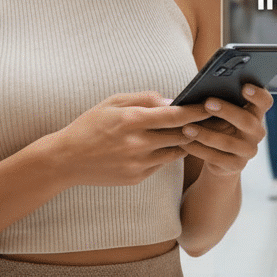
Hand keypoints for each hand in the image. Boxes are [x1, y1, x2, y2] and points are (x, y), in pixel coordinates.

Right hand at [40, 92, 209, 186]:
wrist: (67, 159)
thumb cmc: (90, 125)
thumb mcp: (113, 102)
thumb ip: (144, 99)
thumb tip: (171, 100)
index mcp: (132, 120)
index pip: (175, 115)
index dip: (195, 111)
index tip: (209, 106)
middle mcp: (138, 143)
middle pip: (180, 135)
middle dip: (195, 127)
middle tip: (208, 119)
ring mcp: (138, 163)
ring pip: (174, 152)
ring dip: (183, 141)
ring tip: (189, 132)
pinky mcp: (137, 178)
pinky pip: (161, 164)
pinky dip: (166, 154)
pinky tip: (165, 146)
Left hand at [178, 84, 272, 177]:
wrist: (219, 158)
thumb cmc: (218, 125)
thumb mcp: (221, 113)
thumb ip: (218, 102)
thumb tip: (199, 93)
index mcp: (256, 113)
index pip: (265, 102)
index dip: (258, 94)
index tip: (244, 87)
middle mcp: (257, 132)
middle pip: (247, 121)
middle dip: (226, 111)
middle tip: (207, 103)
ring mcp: (249, 151)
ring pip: (229, 142)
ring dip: (205, 134)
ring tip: (187, 128)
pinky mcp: (237, 166)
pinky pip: (217, 158)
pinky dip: (199, 149)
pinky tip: (185, 143)